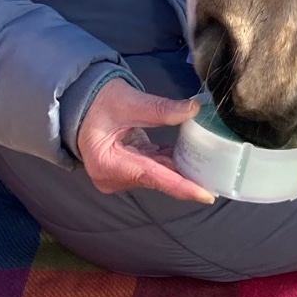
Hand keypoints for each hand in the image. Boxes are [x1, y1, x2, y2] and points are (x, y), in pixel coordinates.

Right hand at [75, 76, 214, 202]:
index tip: (206, 195)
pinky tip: (191, 156)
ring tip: (210, 167)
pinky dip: (170, 161)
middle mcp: (113, 178)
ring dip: (180, 168)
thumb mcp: (129, 102)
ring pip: (158, 174)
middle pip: (158, 178)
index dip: (181, 186)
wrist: (79, 104)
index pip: (153, 177)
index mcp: (109, 164)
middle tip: (217, 176)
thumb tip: (192, 109)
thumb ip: (161, 109)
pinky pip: (154, 167)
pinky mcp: (127, 168)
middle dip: (186, 176)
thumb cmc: (98, 102)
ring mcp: (119, 176)